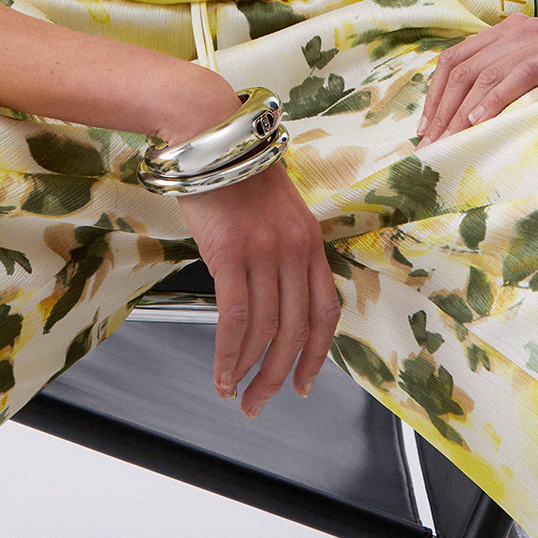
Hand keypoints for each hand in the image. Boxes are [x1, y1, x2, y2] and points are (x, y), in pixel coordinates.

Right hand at [175, 158, 341, 417]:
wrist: (211, 136)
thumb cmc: (235, 173)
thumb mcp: (275, 211)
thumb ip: (281, 252)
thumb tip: (270, 300)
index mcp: (310, 241)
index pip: (326, 312)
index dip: (316, 355)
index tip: (303, 383)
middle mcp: (295, 249)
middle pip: (295, 330)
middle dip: (279, 375)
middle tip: (261, 401)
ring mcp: (265, 251)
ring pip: (264, 330)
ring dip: (249, 371)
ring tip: (234, 391)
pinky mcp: (231, 253)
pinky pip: (234, 318)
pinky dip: (228, 353)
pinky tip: (221, 371)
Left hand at [417, 14, 537, 147]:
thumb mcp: (535, 82)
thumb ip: (502, 88)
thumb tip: (456, 127)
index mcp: (508, 33)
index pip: (456, 60)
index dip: (436, 95)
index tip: (425, 129)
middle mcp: (523, 29)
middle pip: (467, 68)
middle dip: (445, 109)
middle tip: (433, 144)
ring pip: (490, 71)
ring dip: (465, 109)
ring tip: (452, 138)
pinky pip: (525, 72)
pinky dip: (499, 96)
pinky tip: (483, 119)